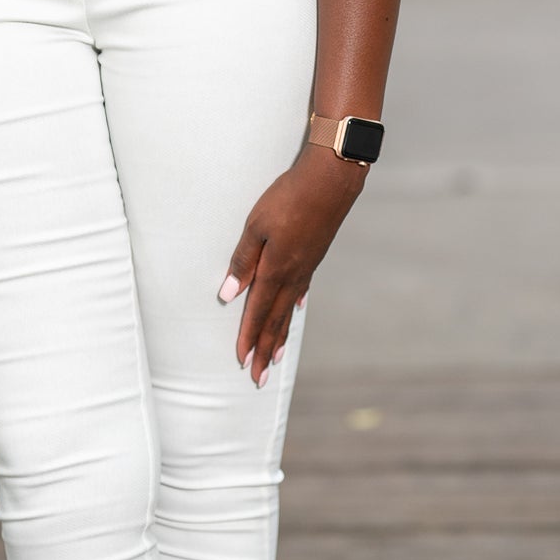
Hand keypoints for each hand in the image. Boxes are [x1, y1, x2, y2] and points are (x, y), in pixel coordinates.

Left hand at [217, 148, 366, 385]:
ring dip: (281, 334)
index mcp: (276, 270)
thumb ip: (243, 260)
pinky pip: (302, 289)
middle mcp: (293, 275)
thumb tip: (228, 295)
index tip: (242, 362)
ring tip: (277, 356)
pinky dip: (295, 306)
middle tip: (259, 378)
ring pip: (290, 309)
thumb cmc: (289, 198)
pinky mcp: (314, 255)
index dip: (249, 338)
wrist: (331, 180)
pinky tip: (296, 310)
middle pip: (276, 320)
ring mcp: (307, 266)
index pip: (258, 312)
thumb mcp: (257, 225)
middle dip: (266, 349)